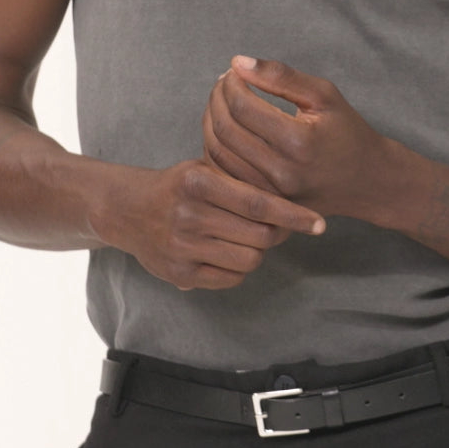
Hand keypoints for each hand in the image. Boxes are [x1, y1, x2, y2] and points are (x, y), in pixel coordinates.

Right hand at [119, 158, 324, 291]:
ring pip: (250, 259)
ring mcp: (183, 247)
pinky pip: (231, 278)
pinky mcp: (179, 274)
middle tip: (280, 227)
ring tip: (249, 237)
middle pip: (260, 235)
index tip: (319, 223)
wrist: (129, 208)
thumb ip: (243, 182)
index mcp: (199, 181)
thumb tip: (294, 204)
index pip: (259, 203)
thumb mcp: (205, 169)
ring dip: (259, 251)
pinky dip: (240, 267)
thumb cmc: (179, 186)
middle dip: (278, 233)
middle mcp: (189, 214)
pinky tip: (231, 251)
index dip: (293, 215)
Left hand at [203, 56, 391, 219]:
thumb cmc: (347, 131)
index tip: (234, 70)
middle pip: (226, 130)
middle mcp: (281, 172)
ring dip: (212, 121)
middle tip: (223, 83)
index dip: (230, 83)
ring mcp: (270, 192)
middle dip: (217, 99)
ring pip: (218, 153)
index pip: (242, 106)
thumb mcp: (323, 94)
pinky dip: (217, 146)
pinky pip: (225, 172)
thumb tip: (238, 61)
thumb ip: (281, 76)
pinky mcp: (264, 202)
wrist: (367, 181)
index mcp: (298, 141)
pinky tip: (226, 126)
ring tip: (222, 100)